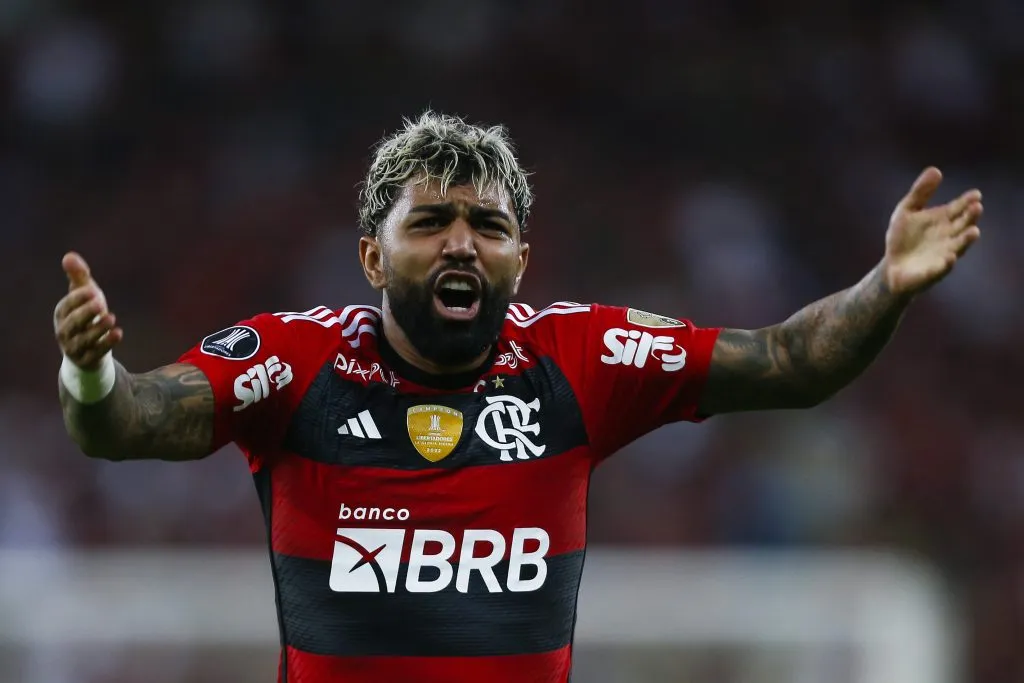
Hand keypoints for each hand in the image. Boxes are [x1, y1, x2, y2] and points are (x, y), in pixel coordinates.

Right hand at [53, 252, 123, 369]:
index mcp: (62, 314)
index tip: (92, 290)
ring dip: (98, 329)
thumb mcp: (85, 295)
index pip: (67, 306)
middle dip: (85, 313)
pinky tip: (118, 333)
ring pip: (84, 339)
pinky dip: (107, 344)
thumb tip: (69, 256)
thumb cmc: (86, 316)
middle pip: (73, 323)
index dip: (78, 299)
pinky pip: (96, 352)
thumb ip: (79, 276)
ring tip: (111, 318)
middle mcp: (65, 331)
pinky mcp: (88, 359)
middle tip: (100, 303)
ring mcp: (75, 347)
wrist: (87, 349)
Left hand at [882, 167, 982, 296]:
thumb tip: (936, 170)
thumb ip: (920, 192)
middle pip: (964, 225)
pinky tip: (950, 258)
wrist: (891, 267)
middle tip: (976, 207)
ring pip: (959, 246)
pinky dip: (947, 263)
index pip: (959, 208)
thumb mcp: (906, 211)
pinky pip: (942, 268)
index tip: (975, 195)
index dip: (968, 201)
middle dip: (971, 217)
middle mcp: (949, 236)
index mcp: (943, 219)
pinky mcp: (934, 272)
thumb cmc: (902, 238)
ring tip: (973, 232)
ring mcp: (944, 254)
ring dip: (966, 240)